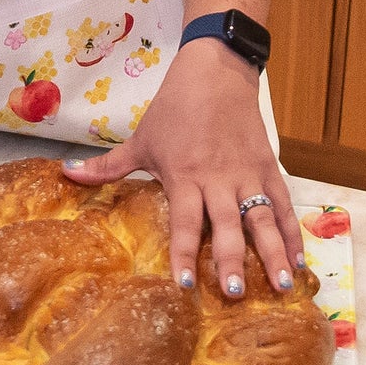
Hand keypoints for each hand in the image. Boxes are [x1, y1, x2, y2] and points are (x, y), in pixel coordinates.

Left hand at [61, 39, 302, 296]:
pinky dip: (293, 230)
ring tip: (284, 285)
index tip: (185, 285)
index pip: (184, 222)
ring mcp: (247, 174)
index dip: (183, 253)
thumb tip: (65, 174)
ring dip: (274, 252)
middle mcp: (219, 180)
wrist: (215, 71)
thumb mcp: (141, 138)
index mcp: (185, 176)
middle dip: (233, 260)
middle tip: (236, 293)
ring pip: (263, 218)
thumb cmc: (174, 108)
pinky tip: (300, 260)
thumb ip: (107, 165)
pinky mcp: (268, 166)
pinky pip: (283, 203)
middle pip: (227, 225)